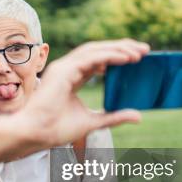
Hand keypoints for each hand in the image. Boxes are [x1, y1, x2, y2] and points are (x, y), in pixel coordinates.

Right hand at [18, 39, 149, 149]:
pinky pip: (90, 58)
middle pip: (98, 51)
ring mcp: (63, 67)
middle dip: (122, 48)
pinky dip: (109, 56)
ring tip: (139, 53)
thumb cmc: (56, 129)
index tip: (138, 58)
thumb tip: (139, 116)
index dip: (118, 56)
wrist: (36, 134)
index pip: (97, 61)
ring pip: (94, 50)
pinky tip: (125, 58)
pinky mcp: (62, 70)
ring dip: (118, 49)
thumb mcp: (93, 122)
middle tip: (145, 50)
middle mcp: (67, 69)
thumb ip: (114, 116)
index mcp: (72, 78)